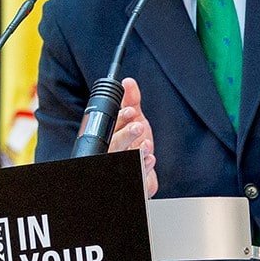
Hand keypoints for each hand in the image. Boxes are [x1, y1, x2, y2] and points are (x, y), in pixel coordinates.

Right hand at [109, 77, 158, 197]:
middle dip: (125, 135)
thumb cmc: (136, 143)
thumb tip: (128, 82)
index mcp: (109, 136)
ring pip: (124, 159)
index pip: (109, 127)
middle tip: (138, 127)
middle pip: (114, 144)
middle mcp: (112, 151)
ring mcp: (121, 165)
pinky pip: (137, 174)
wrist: (145, 170)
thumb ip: (132, 101)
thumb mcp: (136, 119)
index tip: (130, 111)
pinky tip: (150, 158)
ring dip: (136, 150)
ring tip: (146, 143)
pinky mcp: (133, 178)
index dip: (119, 119)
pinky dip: (144, 165)